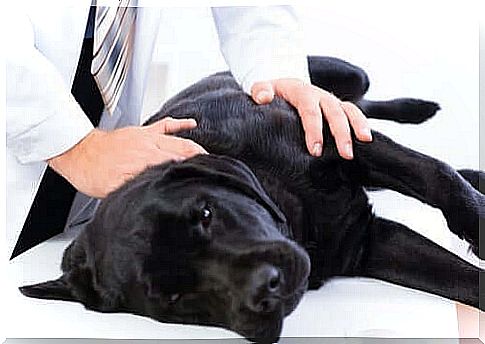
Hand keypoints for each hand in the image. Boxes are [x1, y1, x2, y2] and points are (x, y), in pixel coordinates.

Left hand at [48, 117, 206, 197]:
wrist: (78, 154)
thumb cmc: (93, 173)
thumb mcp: (115, 190)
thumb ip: (138, 188)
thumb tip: (158, 191)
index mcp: (144, 162)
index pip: (176, 166)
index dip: (191, 173)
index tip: (204, 179)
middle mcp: (149, 148)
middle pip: (182, 153)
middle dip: (199, 161)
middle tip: (212, 169)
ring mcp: (147, 138)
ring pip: (178, 140)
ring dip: (195, 147)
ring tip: (208, 156)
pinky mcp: (143, 131)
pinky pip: (165, 126)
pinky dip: (180, 124)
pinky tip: (190, 124)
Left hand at [251, 78, 371, 158]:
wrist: (282, 86)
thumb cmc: (272, 93)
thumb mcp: (262, 88)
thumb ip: (260, 91)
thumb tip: (263, 98)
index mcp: (301, 91)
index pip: (310, 111)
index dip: (314, 130)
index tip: (315, 150)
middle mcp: (319, 95)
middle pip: (334, 112)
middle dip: (341, 133)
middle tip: (345, 154)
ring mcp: (330, 101)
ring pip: (349, 110)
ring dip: (357, 126)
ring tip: (365, 142)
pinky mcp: (337, 107)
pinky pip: (353, 113)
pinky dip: (362, 124)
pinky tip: (367, 140)